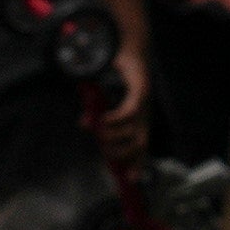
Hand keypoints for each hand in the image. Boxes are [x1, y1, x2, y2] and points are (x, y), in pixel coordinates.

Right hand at [89, 50, 150, 164]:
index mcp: (139, 121)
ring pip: (133, 131)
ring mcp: (145, 105)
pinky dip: (116, 119)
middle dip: (122, 154)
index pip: (141, 148)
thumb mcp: (104, 98)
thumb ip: (96, 115)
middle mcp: (145, 116)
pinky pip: (129, 112)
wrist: (128, 49)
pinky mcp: (141, 92)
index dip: (137, 164)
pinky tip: (103, 119)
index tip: (129, 180)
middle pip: (140, 145)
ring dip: (113, 135)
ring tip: (99, 131)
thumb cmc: (120, 75)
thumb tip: (84, 125)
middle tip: (104, 151)